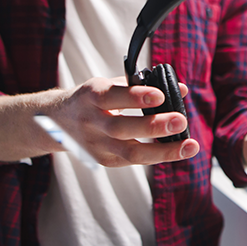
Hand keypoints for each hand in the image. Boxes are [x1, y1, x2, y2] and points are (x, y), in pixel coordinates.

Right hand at [47, 77, 199, 166]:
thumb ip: (144, 86)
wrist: (56, 122)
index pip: (113, 95)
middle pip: (122, 128)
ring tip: (190, 146)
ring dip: (163, 151)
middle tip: (181, 121)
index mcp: (92, 95)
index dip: (136, 96)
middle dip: (154, 126)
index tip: (160, 95)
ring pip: (130, 152)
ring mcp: (96, 144)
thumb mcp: (110, 84)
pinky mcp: (103, 160)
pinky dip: (158, 156)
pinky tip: (178, 151)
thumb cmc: (92, 99)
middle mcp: (91, 121)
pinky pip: (134, 161)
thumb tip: (182, 89)